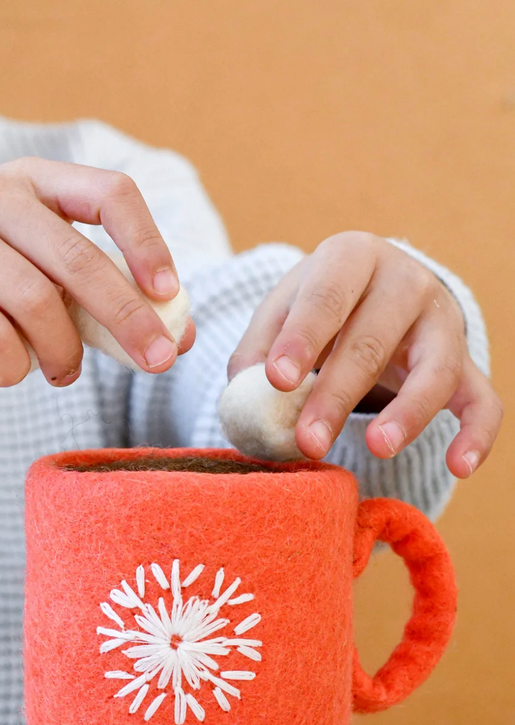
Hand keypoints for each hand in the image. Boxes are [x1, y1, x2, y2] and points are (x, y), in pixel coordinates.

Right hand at [0, 157, 194, 385]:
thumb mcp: (31, 267)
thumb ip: (97, 295)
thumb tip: (179, 338)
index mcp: (31, 181)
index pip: (109, 192)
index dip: (148, 242)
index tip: (168, 294)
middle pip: (78, 259)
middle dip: (127, 318)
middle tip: (155, 361)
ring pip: (35, 303)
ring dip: (62, 354)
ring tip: (61, 374)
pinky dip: (11, 368)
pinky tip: (4, 372)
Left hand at [227, 231, 501, 477]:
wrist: (374, 289)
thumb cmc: (318, 305)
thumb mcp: (283, 310)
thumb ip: (258, 347)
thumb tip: (242, 391)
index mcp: (351, 257)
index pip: (326, 297)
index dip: (302, 338)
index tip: (277, 380)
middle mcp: (406, 280)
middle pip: (372, 340)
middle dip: (336, 395)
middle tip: (307, 441)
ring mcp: (442, 321)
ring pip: (434, 370)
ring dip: (407, 415)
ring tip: (375, 449)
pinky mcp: (466, 362)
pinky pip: (483, 400)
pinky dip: (477, 435)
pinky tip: (457, 467)